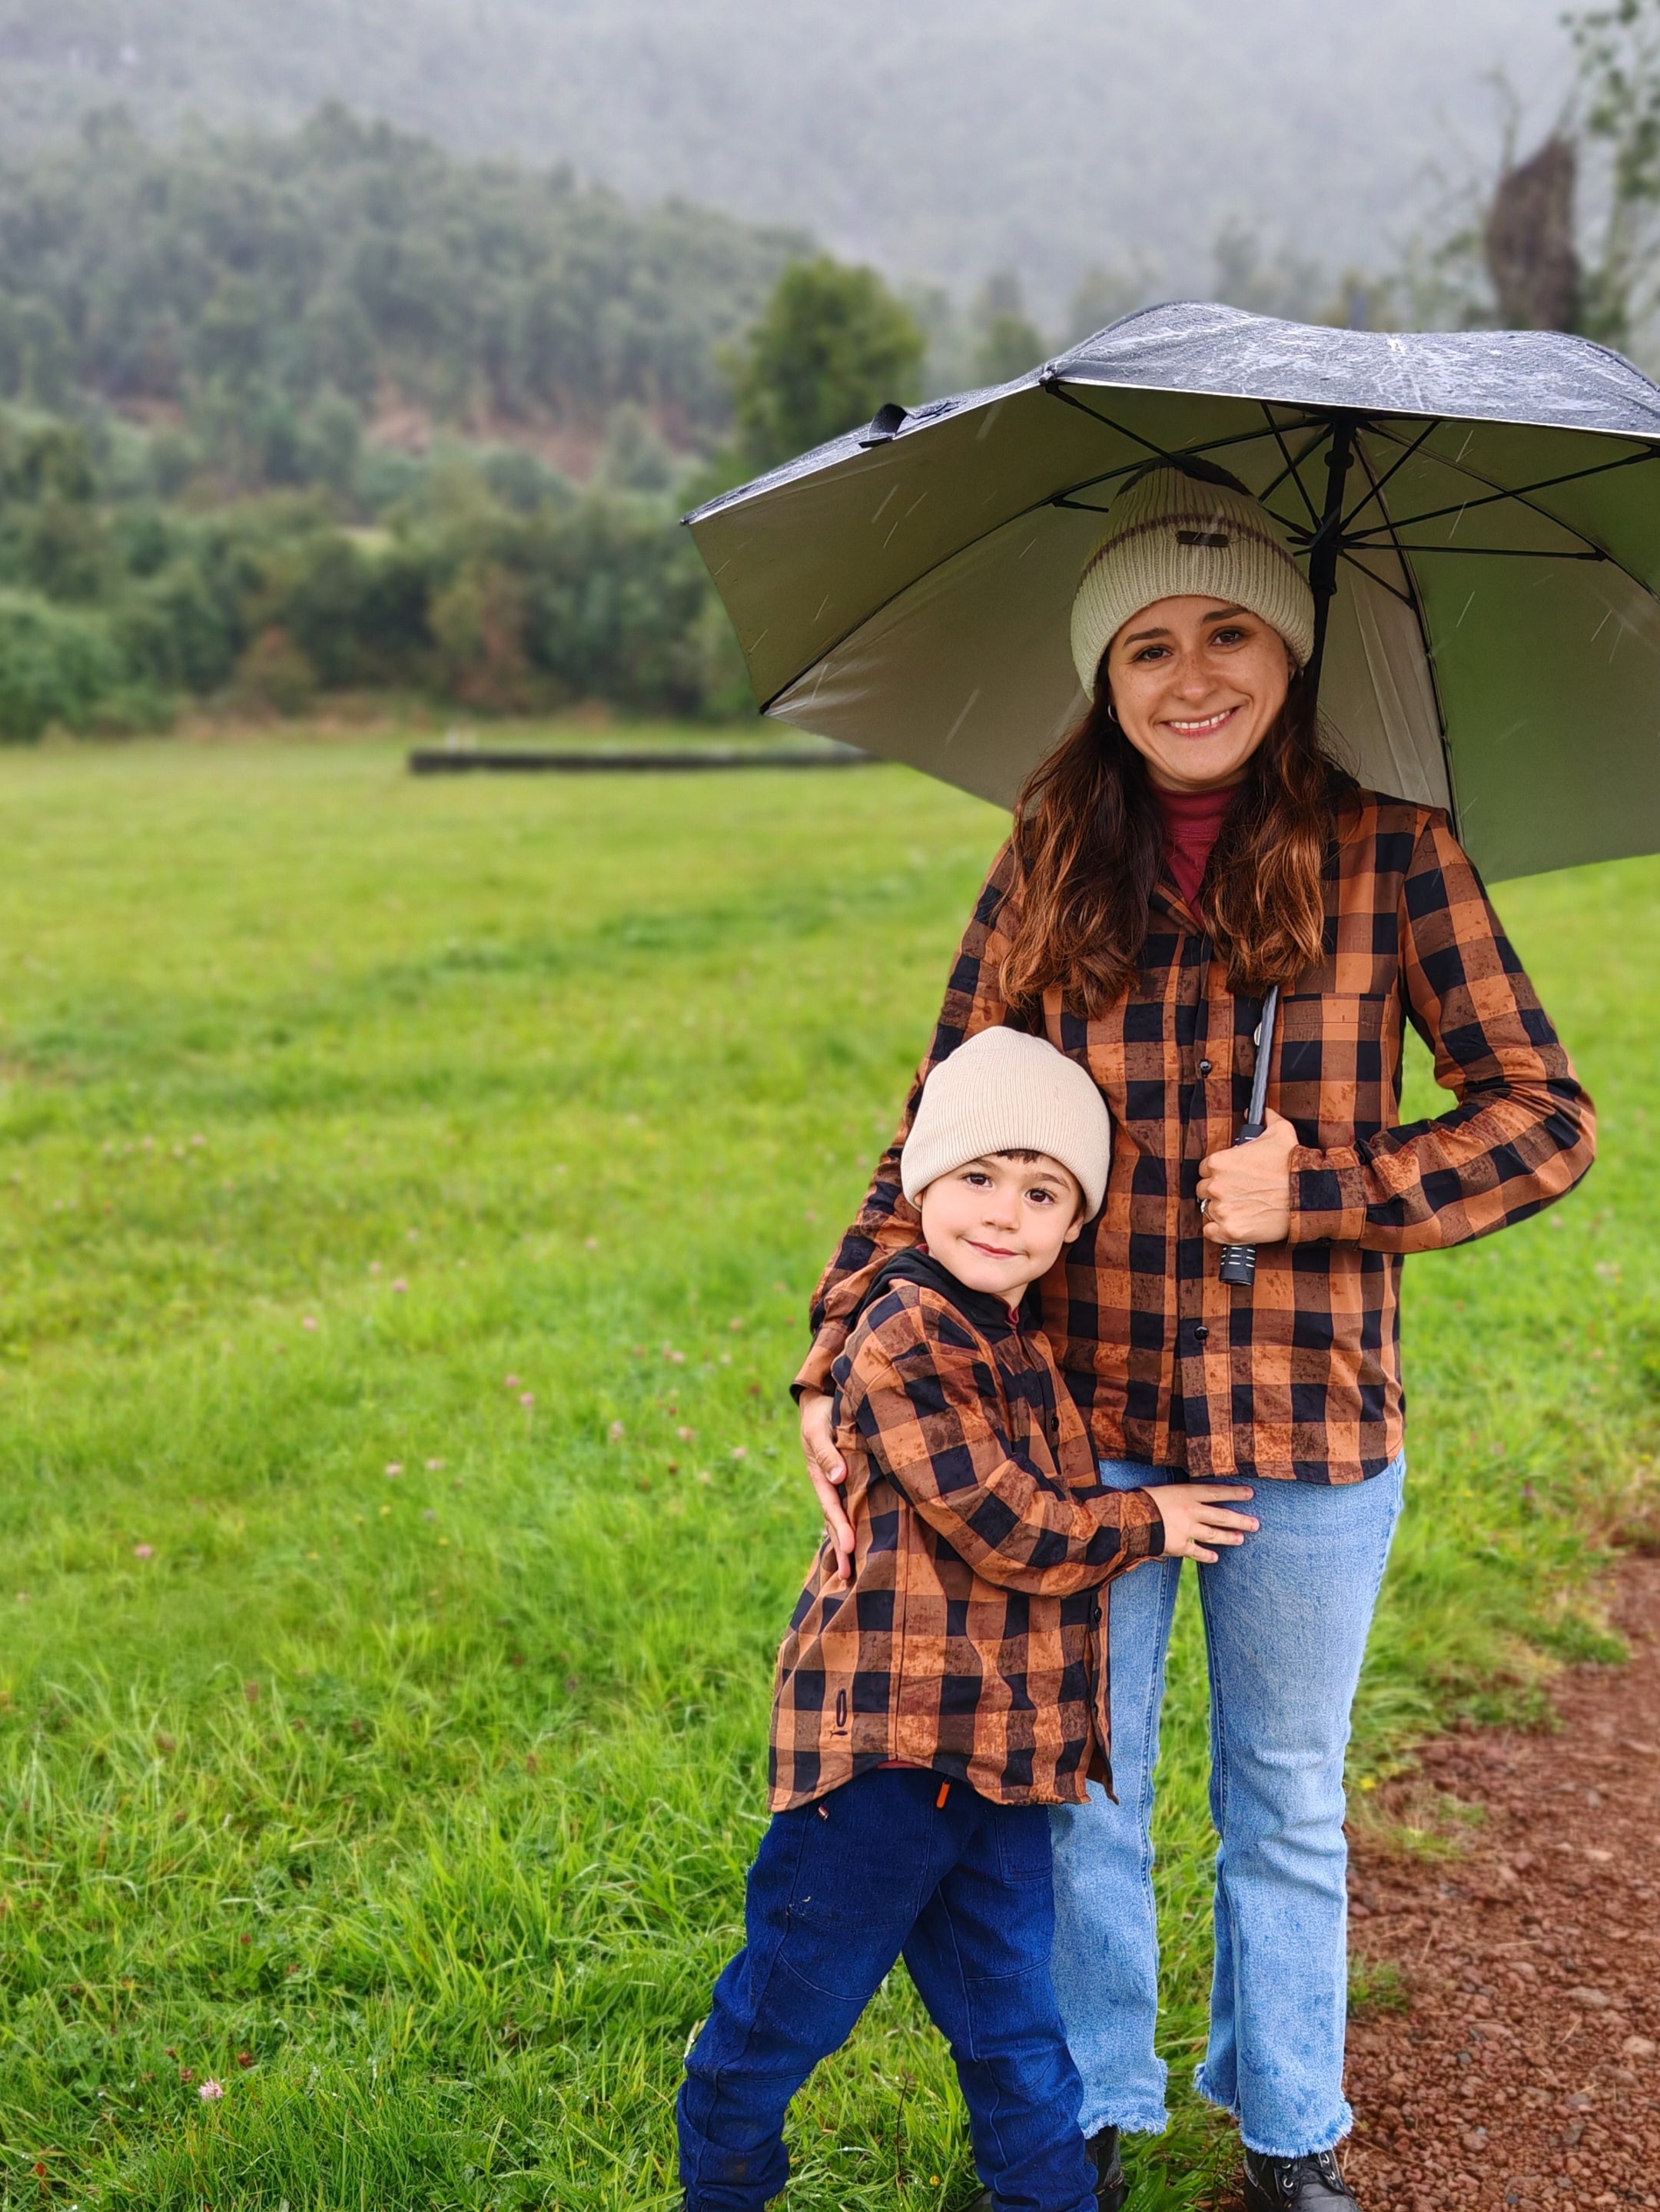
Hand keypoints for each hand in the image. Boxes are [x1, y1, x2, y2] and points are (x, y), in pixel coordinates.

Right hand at [800, 1389, 853, 1584]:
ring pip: (843, 1517)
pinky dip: (855, 1525)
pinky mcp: (849, 1480)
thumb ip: (826, 1451)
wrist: (822, 1401)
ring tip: (852, 1573)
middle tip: (850, 1575)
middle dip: (842, 1547)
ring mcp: (838, 1484)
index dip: (841, 1526)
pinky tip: (862, 1544)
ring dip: (846, 1543)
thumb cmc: (821, 1413)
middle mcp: (829, 1484)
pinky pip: (852, 1505)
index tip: (851, 1547)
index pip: (831, 1506)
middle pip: (835, 1521)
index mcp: (820, 1475)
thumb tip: (838, 1477)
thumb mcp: (818, 1429)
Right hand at [1145, 1483, 1257, 1564]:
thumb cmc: (1143, 1499)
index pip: (1216, 1492)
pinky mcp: (1178, 1545)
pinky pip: (1196, 1552)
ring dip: (1228, 1537)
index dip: (1234, 1493)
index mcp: (1186, 1493)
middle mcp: (1190, 1511)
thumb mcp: (1163, 1489)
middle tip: (1255, 1524)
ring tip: (1241, 1539)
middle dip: (1240, 1520)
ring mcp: (1186, 1529)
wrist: (1129, 1518)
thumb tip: (1191, 1498)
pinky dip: (1206, 1555)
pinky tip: (1216, 1558)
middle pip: (1221, 1515)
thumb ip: (1180, 1495)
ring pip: (1213, 1534)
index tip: (1250, 1494)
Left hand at [1197, 1105, 1296, 1245]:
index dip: (1219, 1174)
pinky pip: (1211, 1233)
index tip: (1232, 1178)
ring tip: (1243, 1209)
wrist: (1309, 1195)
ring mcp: (1222, 1210)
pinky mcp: (1230, 1231)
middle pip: (1204, 1191)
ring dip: (1221, 1211)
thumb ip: (1266, 1118)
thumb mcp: (1281, 1131)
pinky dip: (1219, 1231)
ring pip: (1208, 1211)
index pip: (1205, 1170)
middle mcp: (1216, 1186)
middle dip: (1219, 1193)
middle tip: (1240, 1194)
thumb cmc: (1294, 1164)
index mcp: (1219, 1162)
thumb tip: (1259, 1111)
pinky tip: (1235, 1224)